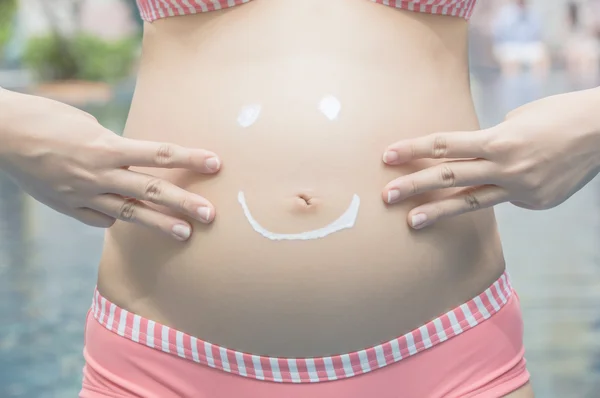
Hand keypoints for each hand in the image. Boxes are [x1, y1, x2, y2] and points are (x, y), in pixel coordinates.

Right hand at [0, 89, 220, 240]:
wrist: (1, 132)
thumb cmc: (48, 118)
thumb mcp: (89, 126)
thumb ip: (116, 147)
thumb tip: (136, 161)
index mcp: (107, 146)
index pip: (160, 153)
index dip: (190, 158)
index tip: (216, 163)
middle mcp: (99, 173)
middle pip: (151, 190)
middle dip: (184, 203)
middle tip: (211, 214)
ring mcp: (83, 194)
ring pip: (129, 213)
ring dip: (160, 224)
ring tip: (185, 234)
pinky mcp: (67, 206)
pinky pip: (99, 219)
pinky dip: (114, 219)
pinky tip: (125, 220)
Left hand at [381, 88, 599, 228]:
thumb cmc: (558, 115)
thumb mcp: (517, 119)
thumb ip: (490, 140)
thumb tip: (473, 156)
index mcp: (499, 139)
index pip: (444, 145)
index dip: (413, 150)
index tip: (387, 156)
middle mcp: (506, 167)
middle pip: (449, 178)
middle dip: (414, 186)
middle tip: (385, 196)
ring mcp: (521, 189)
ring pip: (470, 202)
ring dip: (437, 213)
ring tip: (411, 222)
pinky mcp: (535, 202)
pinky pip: (504, 199)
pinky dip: (497, 192)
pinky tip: (510, 181)